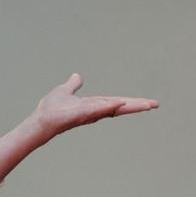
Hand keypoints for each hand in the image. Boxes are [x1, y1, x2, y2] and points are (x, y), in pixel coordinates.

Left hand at [33, 74, 157, 138]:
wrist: (40, 120)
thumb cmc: (50, 109)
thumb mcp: (65, 91)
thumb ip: (73, 85)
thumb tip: (77, 76)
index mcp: (93, 105)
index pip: (116, 102)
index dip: (131, 102)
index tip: (148, 103)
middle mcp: (94, 110)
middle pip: (120, 107)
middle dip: (137, 105)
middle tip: (155, 104)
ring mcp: (89, 113)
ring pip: (112, 108)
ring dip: (129, 106)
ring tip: (147, 105)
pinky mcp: (80, 115)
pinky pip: (96, 110)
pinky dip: (108, 107)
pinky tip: (120, 103)